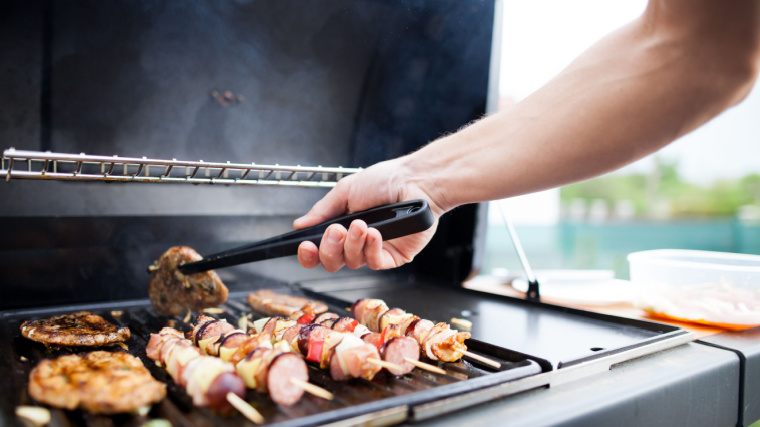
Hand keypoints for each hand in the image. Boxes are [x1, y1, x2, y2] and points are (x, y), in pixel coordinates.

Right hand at [294, 157, 443, 271]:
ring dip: (353, 243)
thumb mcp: (346, 190)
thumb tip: (300, 225)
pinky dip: (371, 248)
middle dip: (329, 249)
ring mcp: (374, 251)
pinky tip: (375, 233)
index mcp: (342, 226)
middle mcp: (356, 242)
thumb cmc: (386, 180)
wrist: (415, 181)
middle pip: (332, 262)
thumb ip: (322, 210)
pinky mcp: (393, 257)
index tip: (304, 245)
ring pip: (352, 263)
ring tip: (361, 224)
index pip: (319, 250)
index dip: (309, 254)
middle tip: (335, 231)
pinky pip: (374, 263)